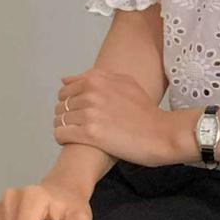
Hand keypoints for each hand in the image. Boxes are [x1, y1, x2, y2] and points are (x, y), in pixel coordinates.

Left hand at [53, 67, 170, 165]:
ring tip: (79, 135)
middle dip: (66, 115)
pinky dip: (64, 139)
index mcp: (97, 80)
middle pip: (61, 105)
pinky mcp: (89, 134)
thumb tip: (66, 79)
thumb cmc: (146, 111)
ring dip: (65, 128)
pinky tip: (76, 142)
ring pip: (59, 120)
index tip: (80, 111)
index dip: (70, 102)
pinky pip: (61, 134)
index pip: (66, 89)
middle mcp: (91, 94)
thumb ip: (96, 78)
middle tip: (80, 125)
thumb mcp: (126, 83)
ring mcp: (89, 113)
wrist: (161, 133)